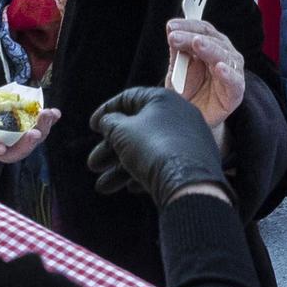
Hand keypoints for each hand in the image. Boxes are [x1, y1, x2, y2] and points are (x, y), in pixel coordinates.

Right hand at [0, 86, 62, 162]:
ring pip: (28, 142)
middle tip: (35, 134)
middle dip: (25, 144)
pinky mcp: (25, 131)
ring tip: (48, 115)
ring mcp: (14, 140)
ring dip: (41, 130)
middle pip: (13, 151)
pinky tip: (55, 113)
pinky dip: (47, 122)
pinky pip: (37, 129)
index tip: (1, 148)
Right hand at [86, 86, 231, 205]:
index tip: (92, 127)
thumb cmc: (152, 148)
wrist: (190, 182)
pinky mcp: (194, 163)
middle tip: (93, 165)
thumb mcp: (121, 131)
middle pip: (136, 129)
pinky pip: (164, 163)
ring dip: (121, 167)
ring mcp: (188, 140)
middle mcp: (179, 115)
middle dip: (111, 149)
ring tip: (102, 187)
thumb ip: (109, 122)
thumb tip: (108, 121)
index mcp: (163, 99)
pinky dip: (144, 173)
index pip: (128, 98)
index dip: (106, 111)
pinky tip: (130, 188)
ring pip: (148, 150)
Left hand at [167, 19, 246, 126]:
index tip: (170, 26)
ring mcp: (232, 73)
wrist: (192, 117)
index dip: (187, 25)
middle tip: (175, 36)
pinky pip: (235, 82)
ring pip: (225, 57)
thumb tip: (171, 30)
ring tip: (197, 43)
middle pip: (213, 40)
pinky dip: (228, 74)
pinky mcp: (235, 93)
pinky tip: (220, 68)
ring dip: (210, 49)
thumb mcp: (177, 68)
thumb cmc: (187, 90)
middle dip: (192, 37)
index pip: (203, 30)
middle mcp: (225, 55)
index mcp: (212, 46)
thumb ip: (178, 51)